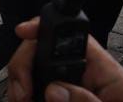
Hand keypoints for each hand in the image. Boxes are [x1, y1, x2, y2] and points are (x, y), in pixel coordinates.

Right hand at [7, 18, 122, 101]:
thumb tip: (55, 90)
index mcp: (101, 69)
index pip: (69, 34)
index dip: (42, 27)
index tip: (23, 33)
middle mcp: (82, 76)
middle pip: (40, 55)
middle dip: (23, 69)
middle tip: (21, 96)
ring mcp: (70, 92)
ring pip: (33, 78)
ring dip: (20, 89)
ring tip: (21, 101)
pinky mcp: (63, 100)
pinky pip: (38, 96)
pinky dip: (27, 98)